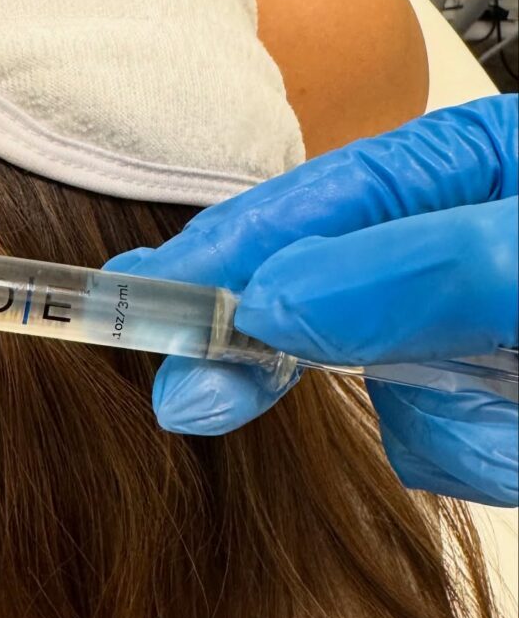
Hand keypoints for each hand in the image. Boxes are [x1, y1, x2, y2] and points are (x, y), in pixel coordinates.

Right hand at [106, 96, 517, 506]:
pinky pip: (435, 441)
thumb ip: (409, 271)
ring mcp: (463, 327)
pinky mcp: (479, 398)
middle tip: (191, 398)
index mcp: (457, 168)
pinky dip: (481, 450)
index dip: (215, 252)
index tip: (134, 297)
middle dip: (278, 350)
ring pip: (383, 386)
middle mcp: (447, 246)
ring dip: (445, 416)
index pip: (305, 205)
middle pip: (317, 297)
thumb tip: (262, 305)